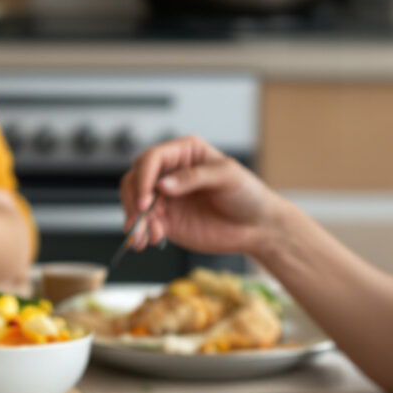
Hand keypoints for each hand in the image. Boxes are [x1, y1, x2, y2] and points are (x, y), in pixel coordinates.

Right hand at [116, 136, 284, 256]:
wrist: (258, 227)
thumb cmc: (249, 195)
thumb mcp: (228, 176)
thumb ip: (194, 177)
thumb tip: (163, 185)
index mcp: (186, 153)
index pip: (152, 159)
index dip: (144, 178)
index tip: (147, 199)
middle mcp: (171, 173)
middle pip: (136, 178)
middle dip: (134, 199)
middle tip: (140, 218)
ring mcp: (167, 197)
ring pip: (135, 201)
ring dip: (135, 218)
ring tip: (146, 235)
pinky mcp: (166, 219)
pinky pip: (144, 223)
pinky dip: (142, 232)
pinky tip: (151, 240)